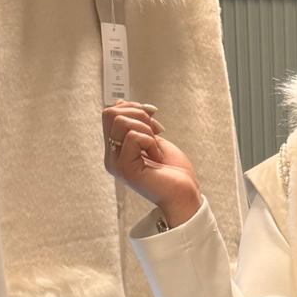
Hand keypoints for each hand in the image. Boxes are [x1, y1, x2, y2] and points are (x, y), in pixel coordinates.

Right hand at [102, 101, 202, 226]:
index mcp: (117, 149)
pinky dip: (151, 142)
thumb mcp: (153, 137)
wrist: (185, 194)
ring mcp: (116, 163)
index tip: (154, 119)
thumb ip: (136, 123)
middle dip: (139, 115)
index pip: (110, 113)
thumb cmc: (174, 171)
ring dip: (146, 129)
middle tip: (156, 132)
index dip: (133, 107)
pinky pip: (133, 137)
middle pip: (110, 113)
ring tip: (155, 147)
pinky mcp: (125, 169)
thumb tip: (120, 102)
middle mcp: (112, 157)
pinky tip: (157, 157)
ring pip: (121, 122)